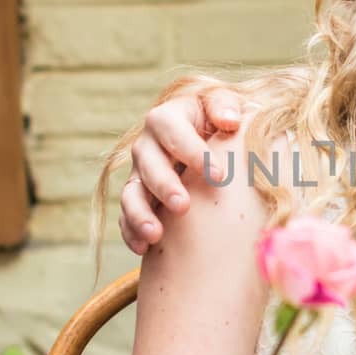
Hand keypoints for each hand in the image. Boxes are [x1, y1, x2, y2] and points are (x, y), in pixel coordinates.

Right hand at [120, 83, 247, 253]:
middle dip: (164, 186)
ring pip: (131, 193)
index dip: (192, 151)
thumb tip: (229, 121)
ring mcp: (140, 174)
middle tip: (183, 207)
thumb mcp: (225, 105)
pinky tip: (144, 249)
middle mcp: (148, 145)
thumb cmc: (222, 121)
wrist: (212, 142)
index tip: (218, 175)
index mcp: (168, 118)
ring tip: (155, 235)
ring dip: (140, 214)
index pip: (172, 128)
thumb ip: (225, 106)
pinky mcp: (138, 199)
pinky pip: (126, 217)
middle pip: (148, 163)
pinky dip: (131, 232)